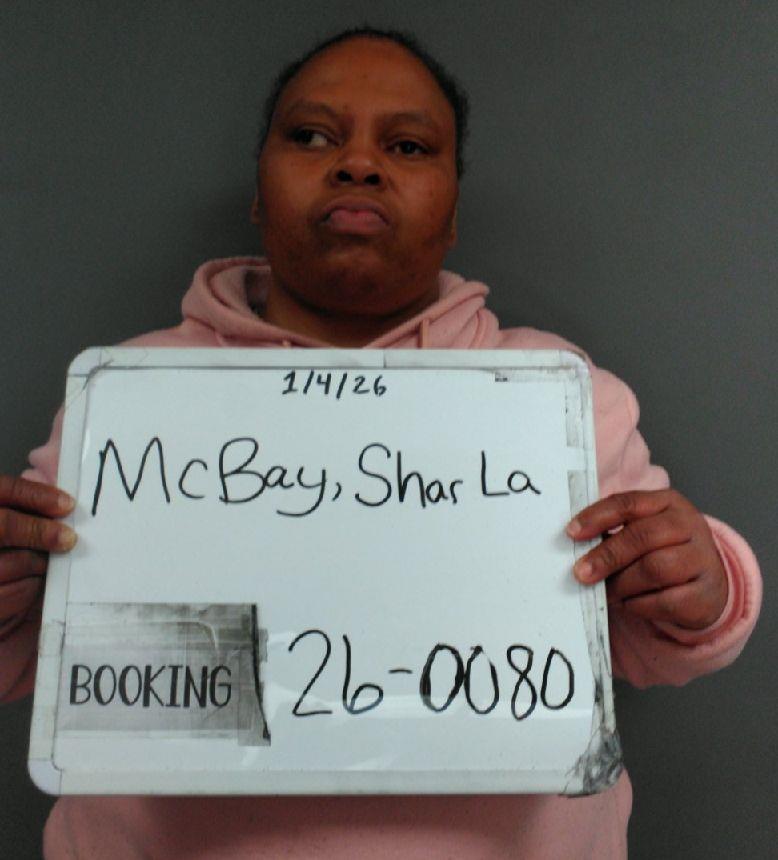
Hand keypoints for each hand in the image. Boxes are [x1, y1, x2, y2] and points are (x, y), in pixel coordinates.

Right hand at [0, 476, 76, 626]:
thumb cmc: (5, 559)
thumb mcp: (10, 535)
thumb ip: (25, 513)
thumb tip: (64, 505)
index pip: (0, 490)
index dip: (34, 494)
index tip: (67, 504)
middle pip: (2, 524)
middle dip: (38, 531)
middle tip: (68, 539)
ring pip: (8, 563)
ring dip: (35, 565)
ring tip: (41, 566)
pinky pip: (7, 595)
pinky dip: (26, 591)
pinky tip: (29, 587)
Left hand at [566, 489, 727, 629]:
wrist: (710, 582)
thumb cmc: (665, 550)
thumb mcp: (645, 529)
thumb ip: (616, 530)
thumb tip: (576, 546)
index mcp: (669, 503)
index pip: (629, 503)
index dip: (598, 516)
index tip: (571, 533)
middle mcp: (689, 526)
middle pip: (643, 536)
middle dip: (607, 556)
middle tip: (581, 572)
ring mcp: (702, 559)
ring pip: (655, 569)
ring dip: (621, 584)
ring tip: (605, 592)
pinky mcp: (706, 594)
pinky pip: (666, 601)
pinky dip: (639, 605)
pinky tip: (628, 603)